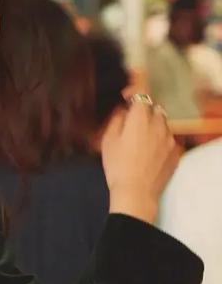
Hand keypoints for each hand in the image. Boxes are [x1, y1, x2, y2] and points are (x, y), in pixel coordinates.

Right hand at [102, 99, 179, 223]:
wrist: (136, 193)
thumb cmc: (118, 167)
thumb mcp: (108, 141)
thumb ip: (116, 119)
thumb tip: (122, 110)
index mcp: (140, 118)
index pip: (142, 93)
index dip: (134, 90)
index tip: (126, 96)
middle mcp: (158, 124)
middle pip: (154, 108)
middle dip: (144, 111)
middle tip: (132, 124)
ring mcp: (170, 138)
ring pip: (163, 124)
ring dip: (154, 126)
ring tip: (141, 142)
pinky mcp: (176, 152)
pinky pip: (169, 140)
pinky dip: (161, 141)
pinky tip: (150, 154)